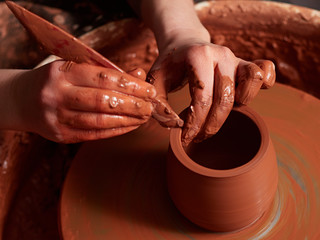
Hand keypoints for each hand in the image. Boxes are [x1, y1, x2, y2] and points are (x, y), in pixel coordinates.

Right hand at [14, 60, 155, 142]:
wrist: (21, 100)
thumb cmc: (56, 80)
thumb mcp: (75, 68)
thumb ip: (106, 72)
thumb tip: (139, 76)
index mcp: (61, 72)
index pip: (102, 78)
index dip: (129, 85)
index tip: (149, 89)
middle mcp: (56, 95)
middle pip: (102, 101)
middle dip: (132, 104)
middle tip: (150, 106)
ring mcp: (56, 118)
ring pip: (99, 121)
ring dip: (127, 120)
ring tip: (144, 117)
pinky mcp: (60, 136)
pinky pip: (94, 134)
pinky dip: (116, 130)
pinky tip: (130, 126)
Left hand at [148, 38, 274, 146]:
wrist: (184, 43)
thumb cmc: (170, 64)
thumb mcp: (155, 81)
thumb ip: (159, 105)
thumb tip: (175, 126)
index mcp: (199, 56)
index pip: (202, 98)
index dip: (195, 124)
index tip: (186, 138)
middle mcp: (222, 55)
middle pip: (226, 98)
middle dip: (212, 125)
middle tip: (198, 137)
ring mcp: (236, 58)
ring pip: (252, 82)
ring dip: (239, 105)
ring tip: (219, 113)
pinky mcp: (245, 63)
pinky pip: (265, 71)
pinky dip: (261, 86)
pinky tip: (243, 98)